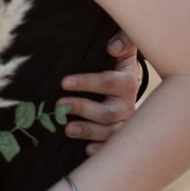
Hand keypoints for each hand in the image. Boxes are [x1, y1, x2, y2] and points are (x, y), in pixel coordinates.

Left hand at [57, 30, 140, 155]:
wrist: (130, 85)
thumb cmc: (119, 64)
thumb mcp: (124, 48)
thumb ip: (123, 41)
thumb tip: (112, 46)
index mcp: (127, 82)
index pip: (108, 82)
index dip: (87, 82)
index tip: (64, 82)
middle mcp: (128, 105)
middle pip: (108, 112)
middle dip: (83, 109)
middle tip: (59, 105)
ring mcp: (125, 123)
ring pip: (110, 132)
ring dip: (88, 131)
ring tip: (67, 128)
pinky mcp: (120, 136)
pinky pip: (113, 147)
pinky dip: (101, 150)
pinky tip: (88, 150)